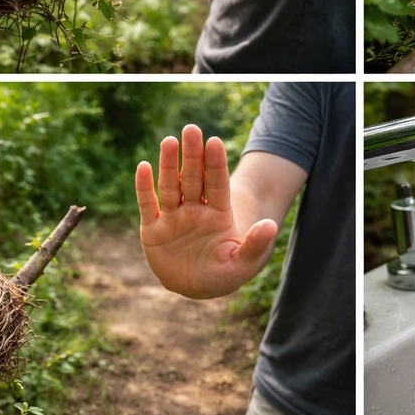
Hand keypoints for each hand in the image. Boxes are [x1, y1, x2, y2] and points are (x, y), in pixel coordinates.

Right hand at [135, 125, 278, 298]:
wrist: (196, 286)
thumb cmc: (223, 273)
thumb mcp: (242, 263)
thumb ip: (254, 244)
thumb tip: (271, 225)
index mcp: (218, 213)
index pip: (217, 183)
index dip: (215, 164)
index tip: (215, 142)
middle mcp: (195, 209)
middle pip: (193, 177)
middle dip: (192, 155)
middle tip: (191, 128)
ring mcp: (173, 217)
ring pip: (170, 186)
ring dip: (169, 165)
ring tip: (169, 141)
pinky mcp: (153, 230)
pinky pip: (148, 205)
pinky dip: (144, 188)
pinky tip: (143, 167)